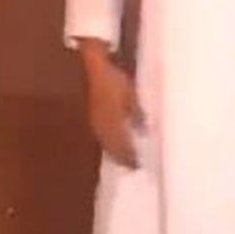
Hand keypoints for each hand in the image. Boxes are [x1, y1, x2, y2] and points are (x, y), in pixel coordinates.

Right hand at [83, 54, 141, 169]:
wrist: (92, 66)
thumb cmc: (114, 79)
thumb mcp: (130, 95)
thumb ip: (136, 114)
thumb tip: (143, 131)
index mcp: (114, 121)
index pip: (123, 145)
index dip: (130, 156)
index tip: (138, 165)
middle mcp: (103, 125)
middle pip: (113, 147)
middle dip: (122, 158)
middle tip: (131, 167)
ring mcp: (94, 121)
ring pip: (105, 143)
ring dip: (113, 152)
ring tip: (121, 159)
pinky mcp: (90, 115)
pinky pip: (99, 134)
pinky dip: (106, 143)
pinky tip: (110, 143)